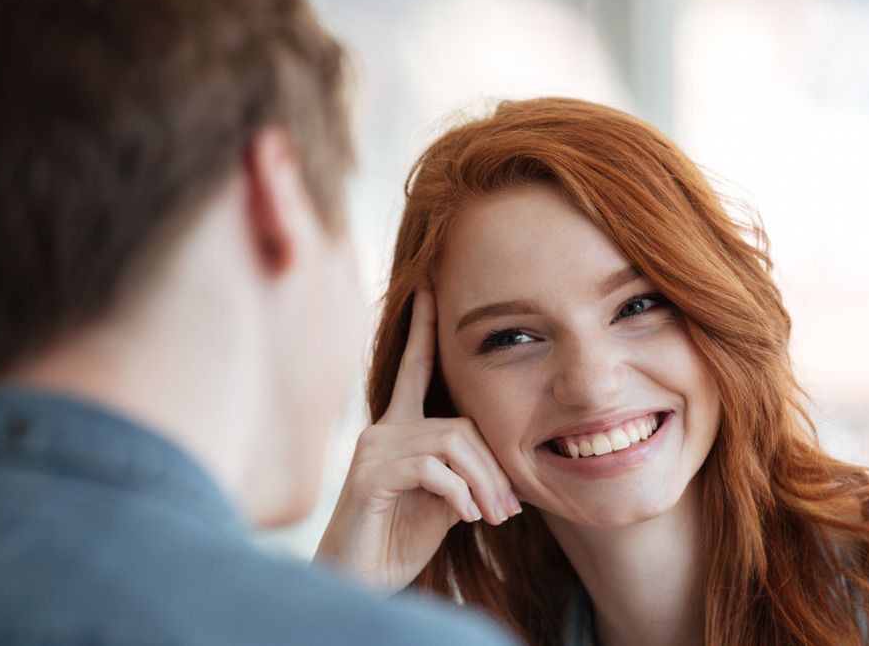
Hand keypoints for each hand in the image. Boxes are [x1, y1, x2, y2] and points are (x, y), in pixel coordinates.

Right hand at [314, 287, 520, 593]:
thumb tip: (506, 477)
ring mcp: (372, 450)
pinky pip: (431, 467)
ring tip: (491, 518)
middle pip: (459, 424)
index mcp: (399, 430)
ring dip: (483, 484)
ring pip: (451, 443)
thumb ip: (466, 475)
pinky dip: (459, 493)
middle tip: (509, 509)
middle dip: (493, 467)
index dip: (423, 329)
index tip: (429, 287)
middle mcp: (382, 430)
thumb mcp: (444, 503)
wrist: (359, 581)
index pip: (414, 368)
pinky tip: (465, 517)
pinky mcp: (368, 475)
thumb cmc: (398, 542)